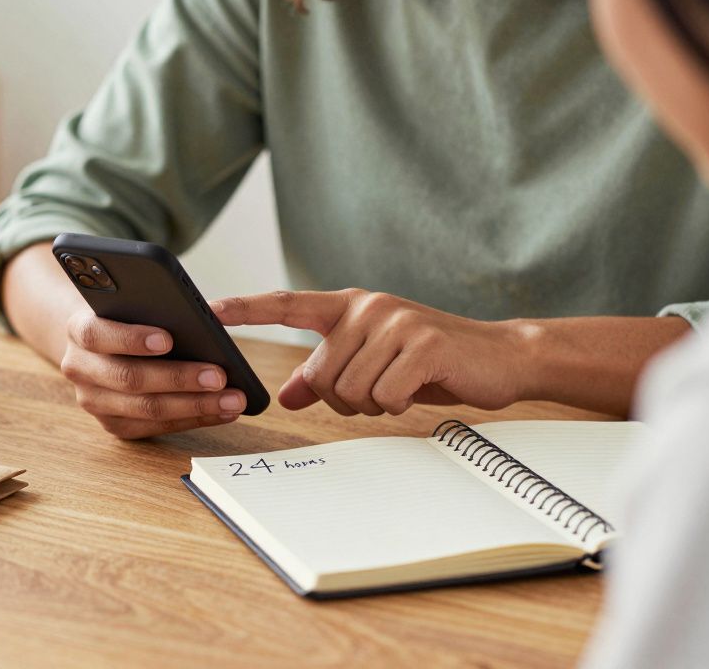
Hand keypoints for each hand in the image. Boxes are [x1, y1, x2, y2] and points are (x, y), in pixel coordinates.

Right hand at [59, 309, 247, 438]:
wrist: (99, 346)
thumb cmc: (127, 318)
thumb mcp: (130, 304)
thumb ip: (155, 306)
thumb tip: (210, 315)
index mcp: (78, 330)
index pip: (97, 334)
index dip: (131, 339)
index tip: (168, 339)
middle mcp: (79, 369)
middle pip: (129, 378)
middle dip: (179, 378)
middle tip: (219, 376)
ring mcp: (93, 402)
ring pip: (146, 409)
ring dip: (195, 406)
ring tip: (233, 399)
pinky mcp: (113, 425)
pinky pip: (156, 428)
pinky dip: (194, 420)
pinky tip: (222, 411)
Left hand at [211, 290, 530, 416]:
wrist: (499, 356)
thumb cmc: (430, 361)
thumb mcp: (372, 363)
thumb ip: (325, 376)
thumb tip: (285, 395)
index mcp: (349, 307)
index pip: (287, 304)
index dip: (246, 308)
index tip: (210, 309)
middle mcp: (367, 307)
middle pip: (322, 376)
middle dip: (347, 399)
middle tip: (382, 389)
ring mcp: (395, 322)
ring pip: (349, 391)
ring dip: (374, 404)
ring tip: (403, 384)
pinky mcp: (421, 345)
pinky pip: (383, 397)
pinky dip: (399, 405)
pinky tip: (420, 387)